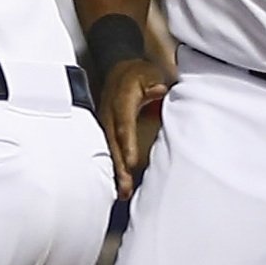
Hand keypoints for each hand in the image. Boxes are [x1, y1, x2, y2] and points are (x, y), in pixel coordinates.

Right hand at [97, 58, 168, 195]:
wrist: (120, 71)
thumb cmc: (138, 74)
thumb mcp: (148, 72)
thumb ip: (153, 82)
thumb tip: (159, 89)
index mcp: (121, 100)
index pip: (124, 123)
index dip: (127, 143)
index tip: (131, 162)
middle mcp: (110, 114)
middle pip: (113, 143)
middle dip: (119, 166)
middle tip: (125, 187)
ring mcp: (106, 124)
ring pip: (109, 150)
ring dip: (115, 172)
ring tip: (122, 193)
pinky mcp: (107, 132)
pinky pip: (108, 151)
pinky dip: (113, 168)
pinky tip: (119, 186)